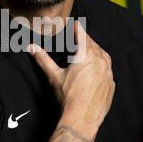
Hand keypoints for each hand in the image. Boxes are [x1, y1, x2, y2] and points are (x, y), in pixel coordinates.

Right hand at [26, 21, 114, 138]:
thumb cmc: (68, 97)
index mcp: (86, 55)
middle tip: (79, 38)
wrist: (82, 118)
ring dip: (96, 51)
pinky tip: (96, 70)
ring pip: (103, 55)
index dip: (77, 29)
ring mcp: (108, 73)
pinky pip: (108, 70)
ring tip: (88, 51)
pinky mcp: (111, 84)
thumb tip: (31, 47)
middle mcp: (100, 61)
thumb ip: (43, 59)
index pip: (82, 36)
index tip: (75, 24)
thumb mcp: (54, 76)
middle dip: (86, 40)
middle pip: (93, 45)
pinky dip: (102, 66)